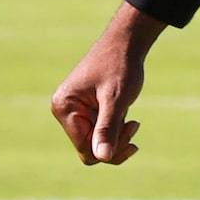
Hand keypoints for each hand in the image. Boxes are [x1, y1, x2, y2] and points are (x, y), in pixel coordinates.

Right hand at [50, 2, 163, 164]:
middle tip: (135, 126)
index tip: (132, 139)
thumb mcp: (116, 99)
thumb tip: (102, 157)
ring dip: (117, 136)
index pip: (84, 148)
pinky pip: (99, 132)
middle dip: (114, 143)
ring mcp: (75, 110)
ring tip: (133, 122)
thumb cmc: (120, 66)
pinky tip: (128, 117)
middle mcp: (65, 111)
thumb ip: (108, 129)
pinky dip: (116, 129)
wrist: (126, 42)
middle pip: (89, 148)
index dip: (108, 150)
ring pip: (96, 141)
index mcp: (65, 108)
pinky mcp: (86, 110)